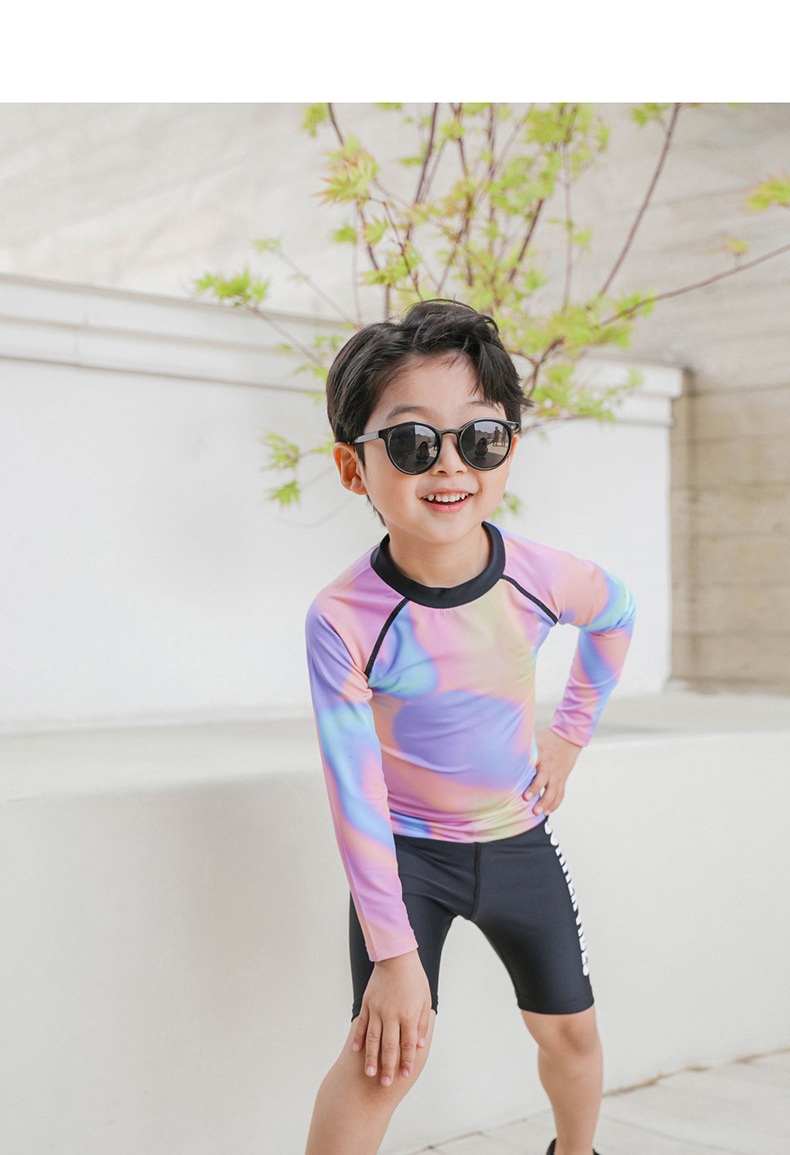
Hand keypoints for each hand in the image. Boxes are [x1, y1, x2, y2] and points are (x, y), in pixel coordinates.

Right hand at [351, 949, 431, 1085]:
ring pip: (373, 1038)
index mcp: (408, 1014)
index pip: (408, 1043)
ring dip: (371, 1057)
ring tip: (369, 1074)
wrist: (396, 956)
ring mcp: (377, 1009)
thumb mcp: (424, 999)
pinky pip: (362, 1024)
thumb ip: (422, 1023)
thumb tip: (419, 1045)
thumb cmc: (414, 978)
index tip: (405, 1075)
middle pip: (389, 1045)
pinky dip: (359, 1038)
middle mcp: (392, 1014)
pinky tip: (357, 1051)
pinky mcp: (367, 1003)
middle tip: (385, 1084)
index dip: (406, 1061)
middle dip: (388, 1066)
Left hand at [523, 727, 582, 814]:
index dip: (525, 771)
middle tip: (526, 799)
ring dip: (546, 802)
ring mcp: (557, 774)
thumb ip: (521, 746)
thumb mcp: (533, 739)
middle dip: (535, 789)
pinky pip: (560, 794)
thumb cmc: (545, 739)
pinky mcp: (562, 780)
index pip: (532, 763)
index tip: (518, 777)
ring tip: (537, 812)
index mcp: (540, 755)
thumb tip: (499, 746)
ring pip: (554, 791)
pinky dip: (554, 804)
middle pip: (544, 779)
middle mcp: (549, 766)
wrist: (567, 739)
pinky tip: (547, 812)